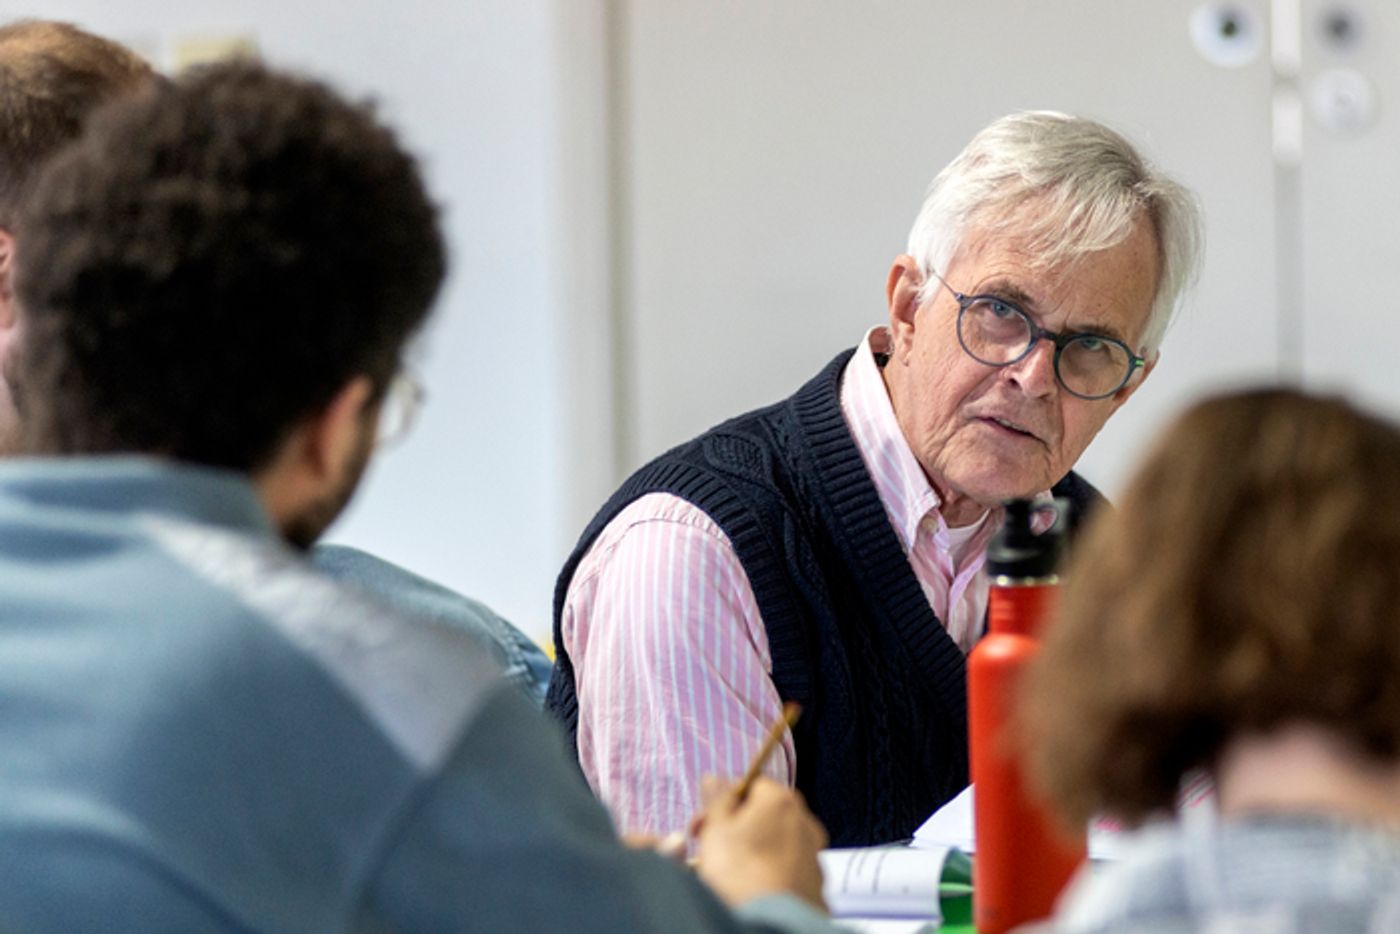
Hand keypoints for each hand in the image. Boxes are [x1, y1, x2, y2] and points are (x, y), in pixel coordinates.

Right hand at [692, 775, 828, 910]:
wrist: (770, 923)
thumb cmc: (741, 873)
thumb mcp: (717, 828)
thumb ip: (717, 798)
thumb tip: (714, 777)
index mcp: (780, 799)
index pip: (749, 784)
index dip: (722, 802)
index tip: (702, 823)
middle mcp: (805, 821)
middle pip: (764, 814)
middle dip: (735, 827)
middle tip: (710, 847)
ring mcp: (814, 854)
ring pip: (776, 842)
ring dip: (753, 850)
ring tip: (728, 872)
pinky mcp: (816, 883)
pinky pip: (787, 869)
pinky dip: (770, 872)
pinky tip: (752, 887)